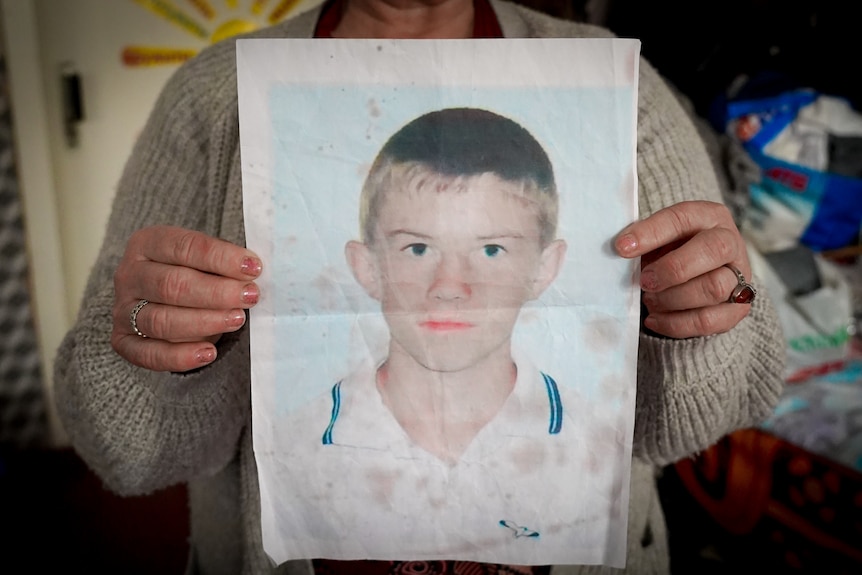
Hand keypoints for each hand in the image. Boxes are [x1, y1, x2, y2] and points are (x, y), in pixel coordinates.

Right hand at [111, 226, 262, 371]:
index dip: (221, 258)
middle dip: (216, 292)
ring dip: (204, 322)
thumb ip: (224, 263)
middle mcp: (129, 275)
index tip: (253, 268)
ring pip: (161, 321)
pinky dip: (180, 357)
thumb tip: (253, 270)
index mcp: (147, 243)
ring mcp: (122, 310)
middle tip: (250, 296)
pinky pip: (149, 354)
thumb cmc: (194, 274)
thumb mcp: (205, 259)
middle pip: (171, 284)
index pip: (185, 247)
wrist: (167, 300)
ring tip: (236, 320)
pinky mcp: (124, 342)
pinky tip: (208, 353)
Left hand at [614, 200, 751, 338]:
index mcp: (708, 216)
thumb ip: (642, 243)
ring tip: (650, 300)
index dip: (650, 232)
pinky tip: (654, 318)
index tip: (621, 248)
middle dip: (672, 269)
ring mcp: (739, 277)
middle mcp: (730, 243)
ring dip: (673, 298)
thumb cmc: (669, 252)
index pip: (682, 218)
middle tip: (644, 281)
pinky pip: (709, 320)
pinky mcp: (737, 310)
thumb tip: (620, 250)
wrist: (697, 277)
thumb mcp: (656, 239)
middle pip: (713, 250)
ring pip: (714, 288)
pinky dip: (675, 323)